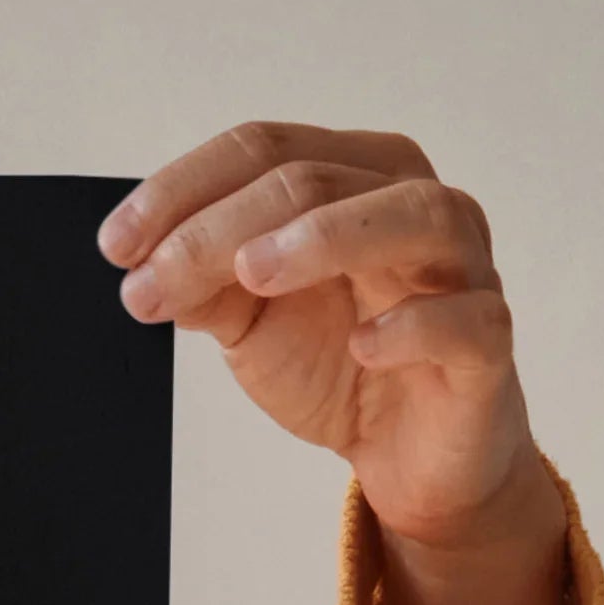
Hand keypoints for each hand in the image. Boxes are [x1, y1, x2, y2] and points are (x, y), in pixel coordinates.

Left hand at [105, 122, 588, 604]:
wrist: (407, 455)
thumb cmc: (339, 362)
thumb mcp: (251, 321)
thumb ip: (206, 284)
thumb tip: (145, 264)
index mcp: (355, 178)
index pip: (266, 150)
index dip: (184, 189)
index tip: (116, 245)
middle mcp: (415, 204)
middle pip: (318, 178)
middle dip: (221, 227)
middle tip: (153, 280)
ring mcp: (463, 269)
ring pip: (413, 216)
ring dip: (326, 237)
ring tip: (252, 274)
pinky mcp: (487, 344)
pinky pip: (466, 319)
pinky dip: (414, 325)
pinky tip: (362, 344)